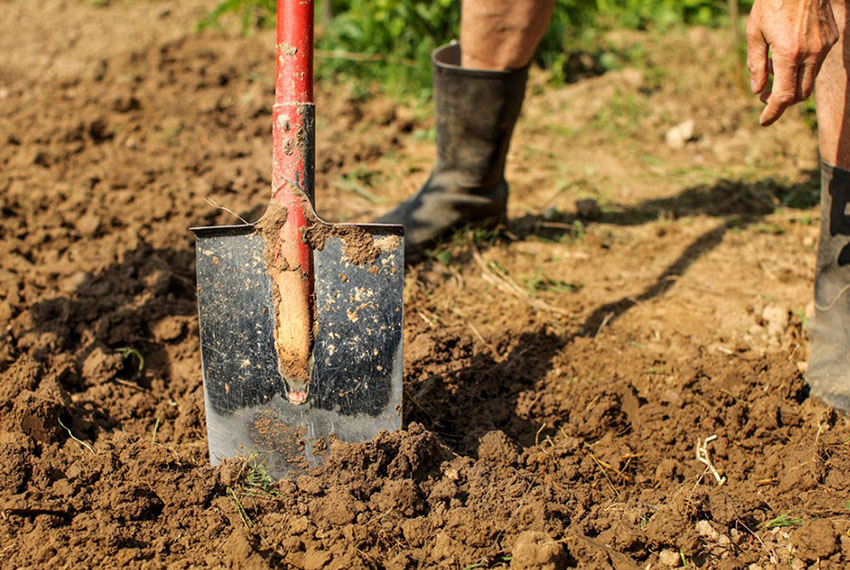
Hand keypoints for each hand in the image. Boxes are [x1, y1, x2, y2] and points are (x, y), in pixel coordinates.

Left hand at [747, 0, 838, 125]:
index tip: (764, 121)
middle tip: (765, 96)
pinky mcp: (831, 37)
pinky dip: (801, 67)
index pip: (784, 96)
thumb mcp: (755, 33)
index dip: (773, 112)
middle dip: (782, 101)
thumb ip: (756, 64)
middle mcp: (811, 53)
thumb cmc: (772, 2)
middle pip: (800, 93)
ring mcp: (825, 45)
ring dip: (791, 82)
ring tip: (773, 68)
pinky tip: (787, 53)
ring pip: (810, 79)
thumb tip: (758, 90)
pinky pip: (817, 62)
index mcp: (789, 54)